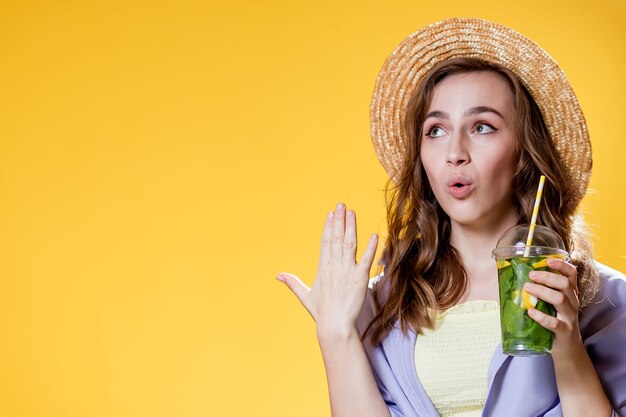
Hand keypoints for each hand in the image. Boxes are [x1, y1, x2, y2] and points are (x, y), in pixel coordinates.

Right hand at [276, 202, 378, 335]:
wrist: (335, 326)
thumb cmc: (321, 312)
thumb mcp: (305, 295)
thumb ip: (293, 283)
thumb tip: (278, 276)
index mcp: (323, 268)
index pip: (325, 242)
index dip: (328, 227)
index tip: (331, 214)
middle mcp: (334, 266)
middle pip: (336, 238)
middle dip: (339, 220)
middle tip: (341, 205)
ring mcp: (347, 271)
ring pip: (349, 244)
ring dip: (351, 227)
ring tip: (352, 212)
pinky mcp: (360, 279)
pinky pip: (366, 260)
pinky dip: (370, 248)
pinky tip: (374, 235)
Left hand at [524, 257, 581, 354]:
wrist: (567, 347)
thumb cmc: (556, 319)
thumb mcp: (553, 303)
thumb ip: (543, 290)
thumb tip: (519, 277)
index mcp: (570, 293)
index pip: (572, 274)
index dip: (562, 265)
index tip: (548, 260)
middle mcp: (573, 302)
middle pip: (565, 284)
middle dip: (547, 277)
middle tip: (531, 275)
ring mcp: (570, 317)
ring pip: (560, 299)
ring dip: (542, 292)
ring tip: (527, 288)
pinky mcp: (565, 331)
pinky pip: (555, 323)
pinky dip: (541, 317)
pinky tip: (530, 312)